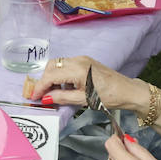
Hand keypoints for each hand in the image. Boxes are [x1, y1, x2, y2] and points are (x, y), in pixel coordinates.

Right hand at [27, 55, 143, 111]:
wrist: (126, 90)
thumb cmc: (108, 97)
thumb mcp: (83, 100)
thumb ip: (62, 97)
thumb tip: (45, 98)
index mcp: (77, 69)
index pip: (51, 76)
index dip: (40, 87)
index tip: (33, 97)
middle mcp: (78, 60)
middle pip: (52, 66)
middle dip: (44, 80)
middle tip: (42, 95)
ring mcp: (82, 59)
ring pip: (58, 64)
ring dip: (52, 77)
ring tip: (54, 93)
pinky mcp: (86, 61)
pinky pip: (66, 65)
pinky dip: (61, 74)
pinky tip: (65, 87)